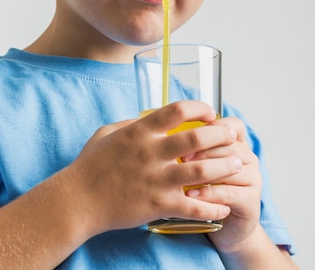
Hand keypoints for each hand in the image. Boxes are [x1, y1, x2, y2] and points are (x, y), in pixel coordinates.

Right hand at [64, 100, 241, 236]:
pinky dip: (213, 207)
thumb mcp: (107, 133)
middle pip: (197, 137)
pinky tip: (223, 206)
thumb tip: (151, 117)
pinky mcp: (158, 204)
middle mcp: (150, 152)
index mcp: (139, 131)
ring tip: (237, 165)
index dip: (200, 108)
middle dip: (221, 135)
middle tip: (232, 137)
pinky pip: (194, 206)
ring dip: (225, 167)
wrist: (78, 200)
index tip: (210, 113)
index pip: (177, 109)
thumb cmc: (90, 165)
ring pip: (203, 170)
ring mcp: (155, 179)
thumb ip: (132, 124)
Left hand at [184, 116, 262, 252]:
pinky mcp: (250, 200)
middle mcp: (247, 157)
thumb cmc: (205, 187)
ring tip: (181, 176)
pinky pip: (229, 192)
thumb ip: (186, 144)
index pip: (232, 125)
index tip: (188, 131)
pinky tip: (190, 195)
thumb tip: (160, 130)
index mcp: (236, 143)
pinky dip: (208, 193)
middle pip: (229, 144)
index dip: (213, 126)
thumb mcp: (195, 162)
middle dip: (202, 149)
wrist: (225, 224)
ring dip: (204, 171)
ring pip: (230, 167)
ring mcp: (252, 178)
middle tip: (180, 156)